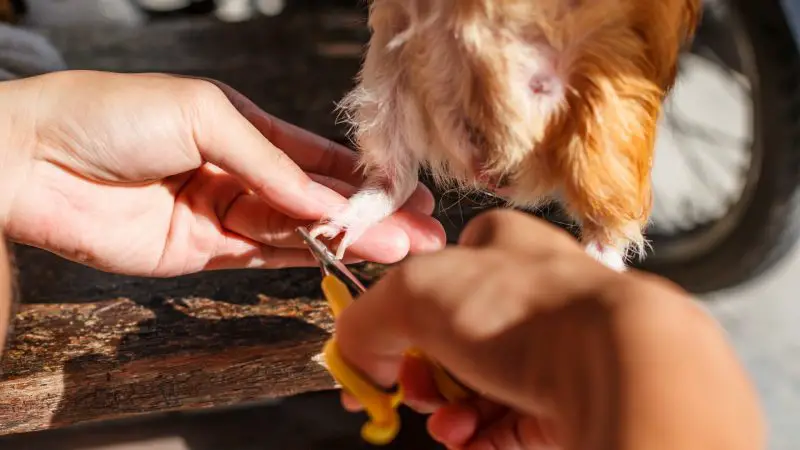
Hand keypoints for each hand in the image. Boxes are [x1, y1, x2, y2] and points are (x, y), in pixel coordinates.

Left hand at [0, 71, 444, 275]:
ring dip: (350, 240)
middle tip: (421, 233)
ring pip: (300, 230)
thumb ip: (270, 163)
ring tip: (399, 249)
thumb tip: (326, 201)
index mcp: (244, 127)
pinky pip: (266, 254)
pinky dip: (306, 256)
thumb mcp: (205, 116)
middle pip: (318, 200)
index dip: (363, 176)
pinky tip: (346, 257)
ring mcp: (225, 213)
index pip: (316, 157)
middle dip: (371, 215)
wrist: (31, 160)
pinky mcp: (205, 251)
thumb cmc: (110, 114)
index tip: (408, 191)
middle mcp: (241, 172)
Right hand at [334, 210, 764, 449]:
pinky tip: (473, 442)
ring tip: (450, 428)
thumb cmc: (524, 309)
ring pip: (483, 385)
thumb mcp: (413, 293)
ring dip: (451, 413)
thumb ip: (366, 318)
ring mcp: (557, 344)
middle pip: (453, 341)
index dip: (395, 323)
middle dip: (423, 378)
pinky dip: (484, 436)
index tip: (371, 362)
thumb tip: (353, 352)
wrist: (619, 364)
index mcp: (500, 245)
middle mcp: (532, 291)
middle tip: (414, 395)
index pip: (433, 279)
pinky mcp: (576, 395)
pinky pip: (514, 421)